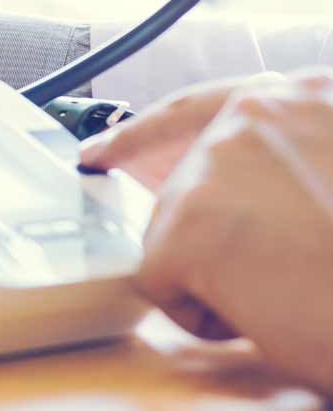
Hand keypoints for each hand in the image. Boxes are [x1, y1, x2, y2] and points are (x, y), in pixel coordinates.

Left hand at [117, 70, 332, 394]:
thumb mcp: (332, 172)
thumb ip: (289, 161)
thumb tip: (231, 187)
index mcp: (309, 95)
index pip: (209, 102)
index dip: (147, 129)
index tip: (101, 148)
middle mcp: (257, 112)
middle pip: (186, 181)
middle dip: (211, 232)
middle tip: (265, 264)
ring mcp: (215, 164)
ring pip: (177, 231)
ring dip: (224, 271)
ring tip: (296, 288)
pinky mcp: (188, 227)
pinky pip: (163, 283)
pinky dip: (207, 314)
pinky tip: (268, 315)